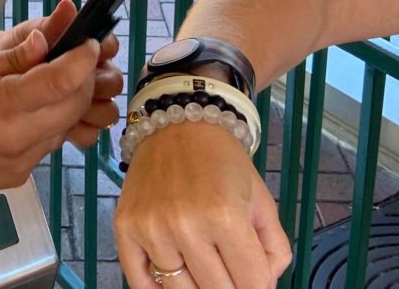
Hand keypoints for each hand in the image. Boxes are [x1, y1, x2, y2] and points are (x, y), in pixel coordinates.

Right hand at [0, 0, 122, 193]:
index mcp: (2, 110)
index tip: (88, 42)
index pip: (61, 82)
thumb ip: (12, 56)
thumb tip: (45, 39)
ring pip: (67, 125)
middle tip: (76, 56)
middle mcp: (18, 142)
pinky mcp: (22, 174)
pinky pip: (51, 141)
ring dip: (69, 100)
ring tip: (50, 79)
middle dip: (83, 77)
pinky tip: (32, 106)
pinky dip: (52, 119)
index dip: (82, 58)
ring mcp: (22, 163)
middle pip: (75, 105)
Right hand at [114, 122, 291, 287]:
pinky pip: (140, 282)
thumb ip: (274, 251)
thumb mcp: (262, 201)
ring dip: (197, 286)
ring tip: (204, 267)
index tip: (254, 277)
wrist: (178, 126)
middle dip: (231, 287)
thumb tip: (260, 287)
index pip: (252, 285)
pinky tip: (173, 282)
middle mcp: (184, 224)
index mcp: (225, 215)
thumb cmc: (223, 163)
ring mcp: (150, 227)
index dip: (259, 287)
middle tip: (229, 270)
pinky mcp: (125, 227)